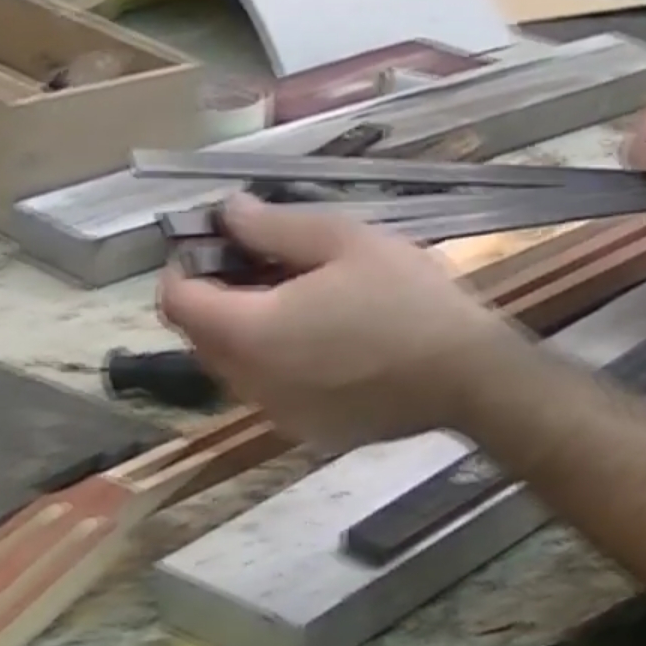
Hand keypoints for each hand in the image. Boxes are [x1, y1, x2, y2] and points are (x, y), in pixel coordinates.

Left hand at [156, 194, 523, 451]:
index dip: (184, 265)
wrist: (468, 377)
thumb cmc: (407, 300)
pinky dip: (278, 364)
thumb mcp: (344, 240)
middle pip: (200, 338)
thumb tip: (227, 214)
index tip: (218, 242)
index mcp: (250, 332)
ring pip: (235, 368)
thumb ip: (273, 227)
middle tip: (262, 263)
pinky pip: (271, 391)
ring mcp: (280, 415)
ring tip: (299, 299)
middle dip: (215, 298)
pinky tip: (326, 340)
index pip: (177, 301)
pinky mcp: (310, 431)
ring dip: (247, 332)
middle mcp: (251, 383)